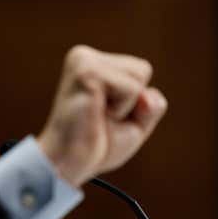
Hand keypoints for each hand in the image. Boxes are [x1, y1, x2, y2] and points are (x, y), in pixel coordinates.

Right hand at [37, 45, 167, 187]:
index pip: (141, 71)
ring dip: (125, 106)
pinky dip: (120, 110)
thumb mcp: (134, 122)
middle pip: (142, 70)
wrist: (67, 162)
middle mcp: (84, 56)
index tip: (103, 115)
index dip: (133, 102)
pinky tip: (94, 115)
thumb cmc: (96, 144)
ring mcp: (83, 61)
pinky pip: (131, 89)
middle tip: (99, 118)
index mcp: (91, 62)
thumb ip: (151, 104)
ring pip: (139, 77)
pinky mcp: (86, 72)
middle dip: (131, 103)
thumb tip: (147, 96)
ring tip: (96, 116)